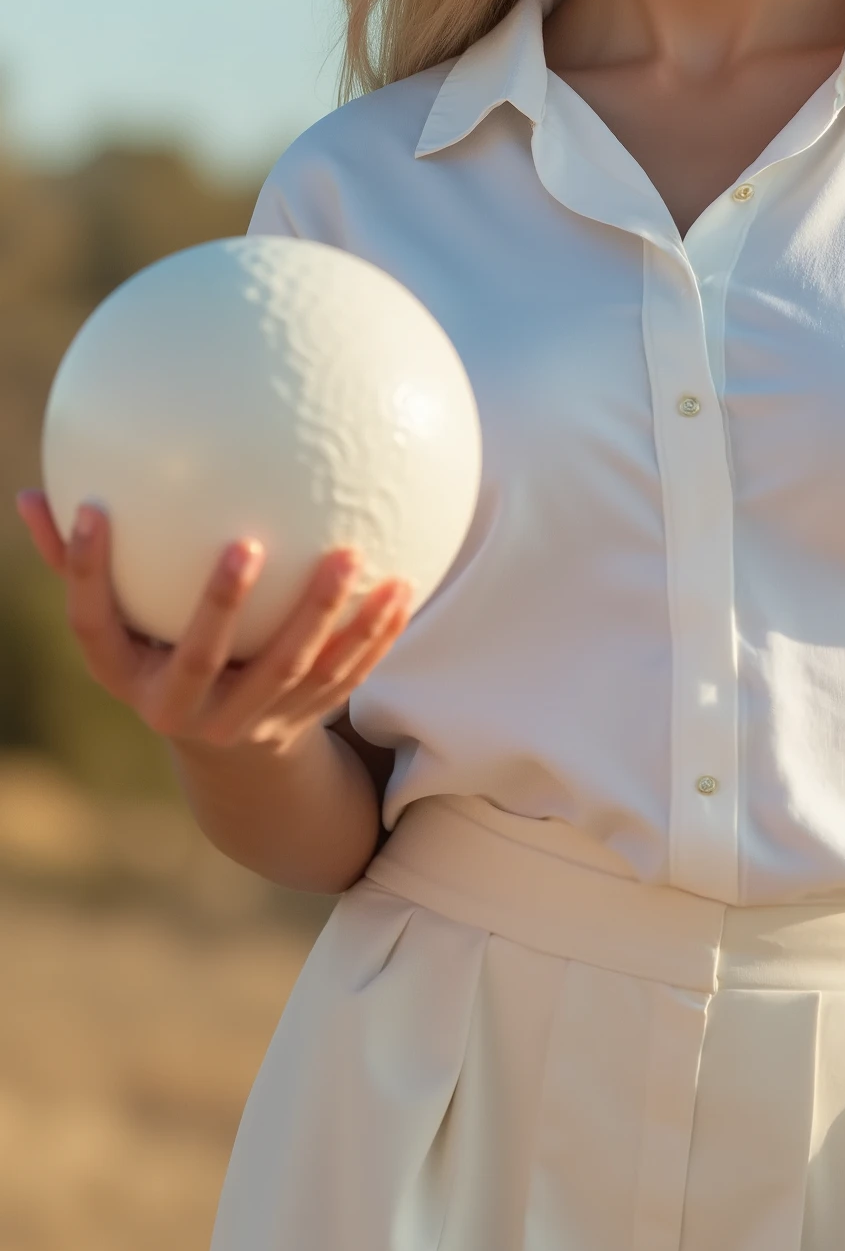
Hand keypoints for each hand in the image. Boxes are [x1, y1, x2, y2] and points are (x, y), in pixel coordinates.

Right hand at [14, 490, 412, 758]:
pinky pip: (344, 678)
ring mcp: (249, 720)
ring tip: (352, 557)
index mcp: (129, 676)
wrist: (233, 758)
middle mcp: (184, 707)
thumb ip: (79, 566)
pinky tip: (401, 588)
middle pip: (205, 657)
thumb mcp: (118, 627)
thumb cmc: (163, 656)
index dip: (87, 572)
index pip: (94, 626)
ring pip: (290, 671)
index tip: (94, 507)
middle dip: (221, 604)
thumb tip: (30, 493)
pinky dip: (373, 637)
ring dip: (323, 617)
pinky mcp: (304, 720)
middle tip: (248, 541)